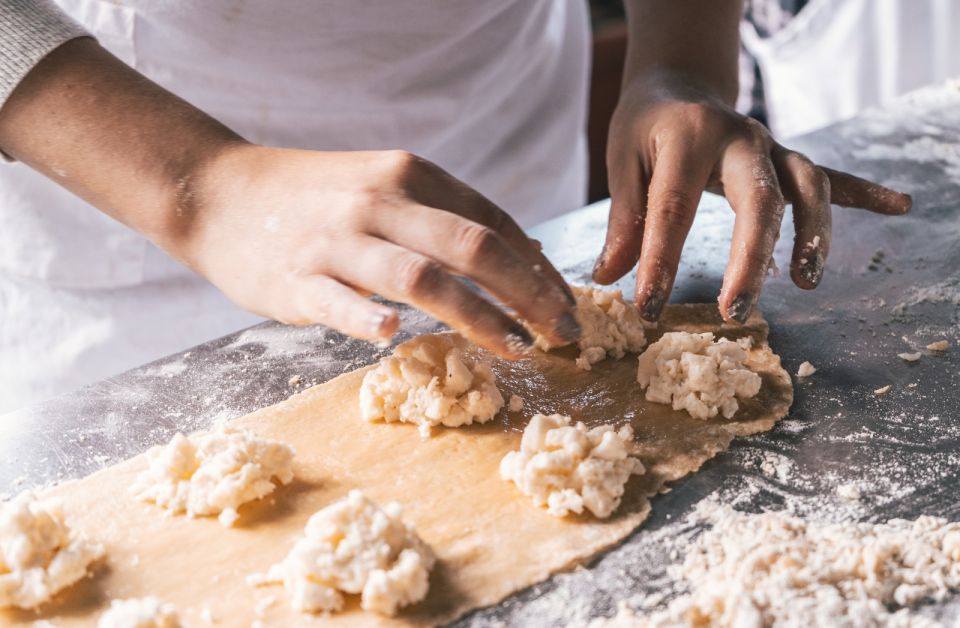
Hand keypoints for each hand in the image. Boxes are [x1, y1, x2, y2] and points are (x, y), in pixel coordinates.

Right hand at [179, 145, 579, 356]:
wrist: (221, 192)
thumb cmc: (316, 198)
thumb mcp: (386, 186)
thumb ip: (446, 217)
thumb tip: (523, 257)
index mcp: (411, 176)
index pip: (494, 223)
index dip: (538, 269)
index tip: (564, 305)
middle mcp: (380, 201)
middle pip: (473, 247)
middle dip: (529, 293)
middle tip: (562, 333)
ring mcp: (336, 240)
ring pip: (420, 277)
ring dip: (477, 315)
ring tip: (515, 347)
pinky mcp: (295, 279)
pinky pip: (337, 302)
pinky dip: (366, 318)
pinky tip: (394, 337)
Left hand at [592, 68, 911, 322]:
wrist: (677, 84)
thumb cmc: (645, 127)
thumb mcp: (622, 160)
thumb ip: (624, 218)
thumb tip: (609, 277)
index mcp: (688, 137)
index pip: (673, 207)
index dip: (660, 262)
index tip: (648, 308)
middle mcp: (740, 139)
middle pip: (758, 199)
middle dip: (751, 257)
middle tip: (736, 309)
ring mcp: (771, 147)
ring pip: (805, 186)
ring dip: (812, 234)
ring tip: (805, 280)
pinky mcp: (787, 158)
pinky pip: (831, 175)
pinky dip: (864, 192)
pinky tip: (899, 206)